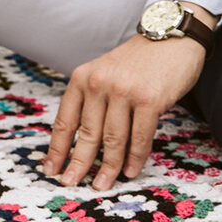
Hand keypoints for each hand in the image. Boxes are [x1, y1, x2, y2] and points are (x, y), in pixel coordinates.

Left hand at [42, 33, 205, 190]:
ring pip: (112, 140)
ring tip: (103, 184)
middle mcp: (98, 83)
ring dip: (108, 167)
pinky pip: (139, 137)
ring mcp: (123, 91)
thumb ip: (92, 100)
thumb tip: (81, 141)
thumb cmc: (137, 62)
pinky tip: (131, 171)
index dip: (57, 148)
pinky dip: (135, 158)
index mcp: (81, 78)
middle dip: (78, 164)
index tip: (50, 169)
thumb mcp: (103, 73)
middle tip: (71, 184)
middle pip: (85, 134)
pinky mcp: (149, 99)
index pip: (65, 121)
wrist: (170, 37)